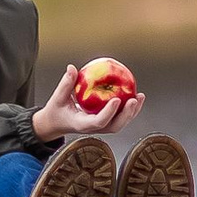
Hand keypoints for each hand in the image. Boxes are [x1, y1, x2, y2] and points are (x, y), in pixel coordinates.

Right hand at [31, 64, 145, 141]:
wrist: (56, 123)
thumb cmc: (57, 110)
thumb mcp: (57, 97)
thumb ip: (66, 84)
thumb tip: (72, 68)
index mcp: (82, 125)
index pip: (98, 122)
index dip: (108, 112)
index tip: (116, 99)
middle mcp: (94, 128)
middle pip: (114, 126)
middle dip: (127, 114)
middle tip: (134, 100)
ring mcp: (101, 127)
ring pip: (120, 123)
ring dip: (132, 112)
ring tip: (140, 97)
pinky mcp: (105, 123)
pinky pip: (119, 117)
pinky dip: (129, 109)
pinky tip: (135, 96)